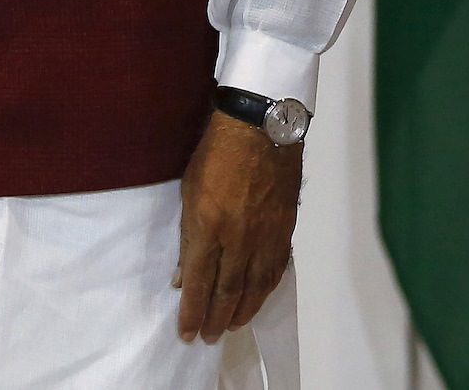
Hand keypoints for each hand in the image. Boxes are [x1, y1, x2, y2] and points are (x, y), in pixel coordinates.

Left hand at [174, 112, 301, 343]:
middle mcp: (239, 239)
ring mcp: (265, 237)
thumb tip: (183, 276)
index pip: (199, 282)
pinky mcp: (285, 231)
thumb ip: (188, 237)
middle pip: (228, 291)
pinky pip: (275, 271)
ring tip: (230, 327)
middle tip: (208, 339)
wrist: (260, 130)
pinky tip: (257, 301)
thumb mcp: (188, 191)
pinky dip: (264, 292)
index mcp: (209, 227)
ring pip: (255, 288)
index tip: (185, 332)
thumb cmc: (215, 154)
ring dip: (242, 312)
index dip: (192, 312)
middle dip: (215, 319)